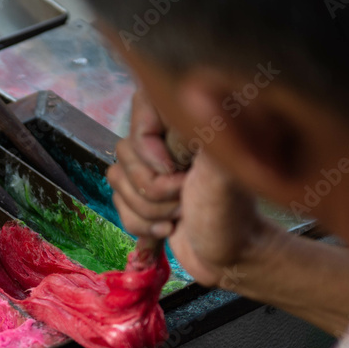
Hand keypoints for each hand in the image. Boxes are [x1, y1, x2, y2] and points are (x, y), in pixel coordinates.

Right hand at [107, 91, 280, 287]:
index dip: (149, 149)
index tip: (178, 173)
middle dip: (151, 189)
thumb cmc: (232, 216)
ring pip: (117, 179)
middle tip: (184, 199)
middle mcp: (171, 135)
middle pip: (124, 152)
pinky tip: (168, 229)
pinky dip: (139, 223)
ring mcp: (155, 164)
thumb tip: (202, 88)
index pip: (141, 107)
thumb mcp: (224, 172)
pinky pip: (117, 201)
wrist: (231, 258)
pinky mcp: (145, 191)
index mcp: (192, 119)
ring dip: (146, 210)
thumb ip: (213, 130)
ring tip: (179, 216)